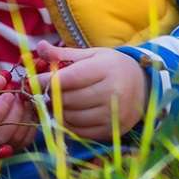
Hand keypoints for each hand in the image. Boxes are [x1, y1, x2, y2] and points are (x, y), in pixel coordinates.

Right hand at [0, 64, 35, 148]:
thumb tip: (1, 83)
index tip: (9, 95)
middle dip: (13, 114)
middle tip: (18, 95)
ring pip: (13, 140)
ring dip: (24, 118)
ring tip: (22, 99)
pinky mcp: (5, 143)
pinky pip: (23, 141)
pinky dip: (29, 124)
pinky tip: (26, 108)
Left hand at [29, 44, 146, 138]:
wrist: (144, 87)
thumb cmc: (112, 67)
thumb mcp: (91, 55)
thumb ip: (63, 54)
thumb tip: (40, 47)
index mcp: (107, 69)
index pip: (70, 78)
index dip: (48, 81)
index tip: (34, 81)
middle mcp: (113, 92)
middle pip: (69, 99)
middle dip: (52, 96)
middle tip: (44, 92)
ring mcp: (113, 114)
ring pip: (72, 117)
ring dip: (58, 111)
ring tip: (56, 102)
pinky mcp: (112, 130)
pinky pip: (80, 131)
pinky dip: (68, 124)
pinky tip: (67, 114)